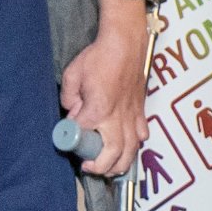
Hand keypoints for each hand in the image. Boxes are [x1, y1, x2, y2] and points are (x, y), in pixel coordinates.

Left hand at [60, 0, 147, 176]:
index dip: (74, 140)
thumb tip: (73, 113)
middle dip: (102, 167)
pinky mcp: (140, 109)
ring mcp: (132, 114)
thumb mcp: (73, 75)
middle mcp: (117, 116)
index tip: (70, 139)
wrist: (125, 42)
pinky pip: (142, 134)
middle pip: (114, 154)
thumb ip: (69, 98)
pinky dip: (135, 145)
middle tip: (90, 167)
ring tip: (110, 168)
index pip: (83, 134)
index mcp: (98, 109)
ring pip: (131, 149)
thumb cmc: (98, 56)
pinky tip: (127, 146)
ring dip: (121, 163)